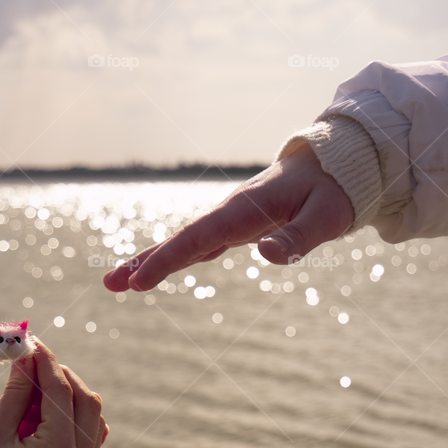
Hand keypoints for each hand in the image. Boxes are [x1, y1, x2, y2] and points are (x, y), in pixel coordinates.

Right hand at [0, 340, 106, 447]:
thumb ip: (17, 392)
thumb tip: (26, 357)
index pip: (61, 391)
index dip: (46, 362)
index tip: (32, 343)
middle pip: (87, 404)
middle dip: (63, 377)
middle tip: (36, 361)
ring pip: (92, 424)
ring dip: (70, 398)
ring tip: (36, 386)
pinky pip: (87, 446)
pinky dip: (72, 423)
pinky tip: (45, 414)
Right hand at [102, 144, 353, 291]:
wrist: (337, 163)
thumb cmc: (335, 189)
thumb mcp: (326, 216)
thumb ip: (297, 237)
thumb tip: (265, 255)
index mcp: (245, 209)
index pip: (198, 237)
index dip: (167, 259)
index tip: (139, 281)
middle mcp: (230, 212)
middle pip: (180, 240)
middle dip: (145, 262)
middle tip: (110, 284)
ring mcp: (229, 219)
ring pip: (184, 242)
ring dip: (151, 260)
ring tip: (117, 282)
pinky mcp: (235, 225)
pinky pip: (198, 243)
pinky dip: (174, 256)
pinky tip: (155, 269)